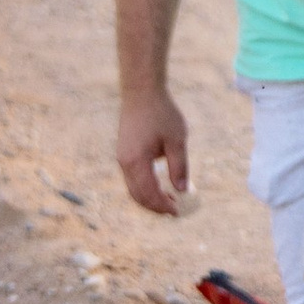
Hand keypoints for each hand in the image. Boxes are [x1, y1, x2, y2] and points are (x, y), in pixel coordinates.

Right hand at [117, 86, 191, 216]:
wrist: (141, 92)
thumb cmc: (161, 113)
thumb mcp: (176, 140)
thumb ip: (179, 166)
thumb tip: (182, 190)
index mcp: (136, 162)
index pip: (149, 193)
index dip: (163, 205)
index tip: (178, 212)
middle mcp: (125, 163)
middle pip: (138, 195)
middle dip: (155, 206)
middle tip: (174, 210)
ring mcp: (122, 158)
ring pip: (133, 188)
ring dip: (149, 198)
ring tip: (169, 199)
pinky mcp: (124, 152)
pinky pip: (132, 177)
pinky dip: (144, 186)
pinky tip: (160, 184)